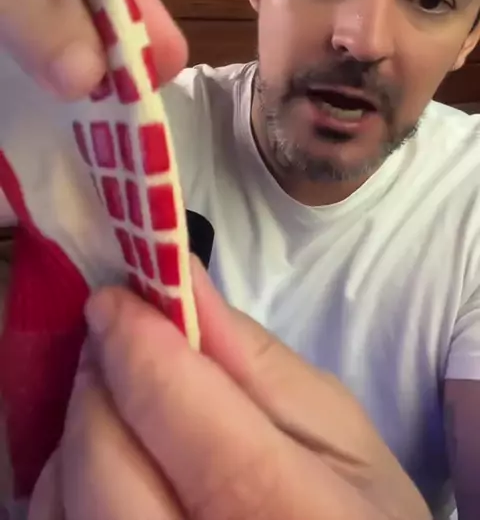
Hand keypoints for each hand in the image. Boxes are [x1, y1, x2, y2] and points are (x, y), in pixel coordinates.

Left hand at [29, 260, 430, 519]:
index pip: (206, 442)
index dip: (148, 356)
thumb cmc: (348, 513)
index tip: (117, 298)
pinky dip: (69, 477)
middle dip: (102, 385)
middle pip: (111, 472)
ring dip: (83, 427)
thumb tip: (184, 281)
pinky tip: (116, 457)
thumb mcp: (338, 434)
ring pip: (65, 501)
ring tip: (126, 400)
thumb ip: (259, 360)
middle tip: (118, 340)